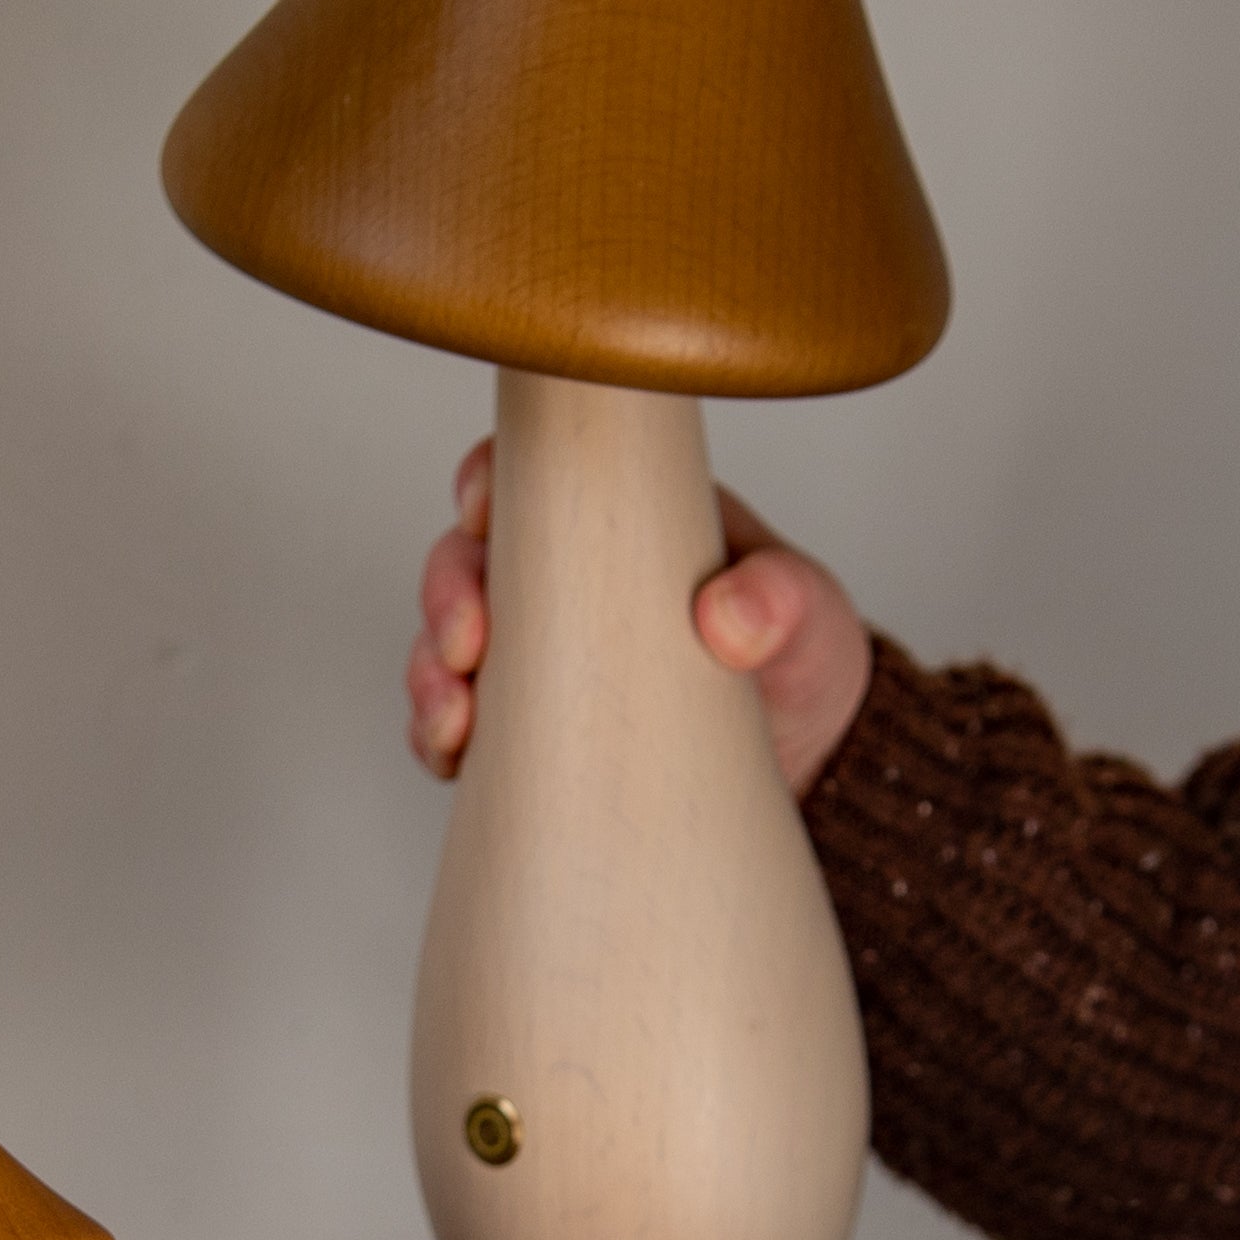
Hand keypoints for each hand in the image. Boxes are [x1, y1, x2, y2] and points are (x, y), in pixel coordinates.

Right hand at [405, 438, 874, 794]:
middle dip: (447, 596)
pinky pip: (453, 729)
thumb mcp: (809, 613)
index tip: (484, 514)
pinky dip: (437, 740)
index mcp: (618, 520)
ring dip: (430, 678)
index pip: (528, 476)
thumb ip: (782, 597)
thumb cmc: (798, 658)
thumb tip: (724, 614)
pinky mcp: (527, 734)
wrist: (808, 763)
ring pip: (443, 647)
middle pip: (465, 560)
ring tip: (456, 720)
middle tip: (469, 643)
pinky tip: (454, 756)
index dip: (487, 483)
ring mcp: (538, 659)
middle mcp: (562, 583)